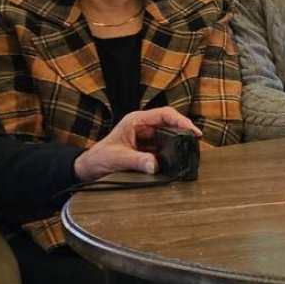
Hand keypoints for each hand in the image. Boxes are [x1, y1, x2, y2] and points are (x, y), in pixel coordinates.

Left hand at [73, 107, 198, 181]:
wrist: (89, 169)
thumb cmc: (98, 158)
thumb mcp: (117, 158)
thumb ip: (136, 161)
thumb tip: (155, 165)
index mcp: (136, 121)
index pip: (164, 114)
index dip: (180, 120)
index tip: (192, 131)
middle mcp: (143, 127)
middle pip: (170, 124)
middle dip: (184, 131)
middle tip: (196, 141)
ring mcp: (146, 138)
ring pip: (169, 137)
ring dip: (179, 143)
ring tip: (190, 150)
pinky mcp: (147, 150)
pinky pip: (164, 149)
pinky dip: (172, 154)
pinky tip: (179, 160)